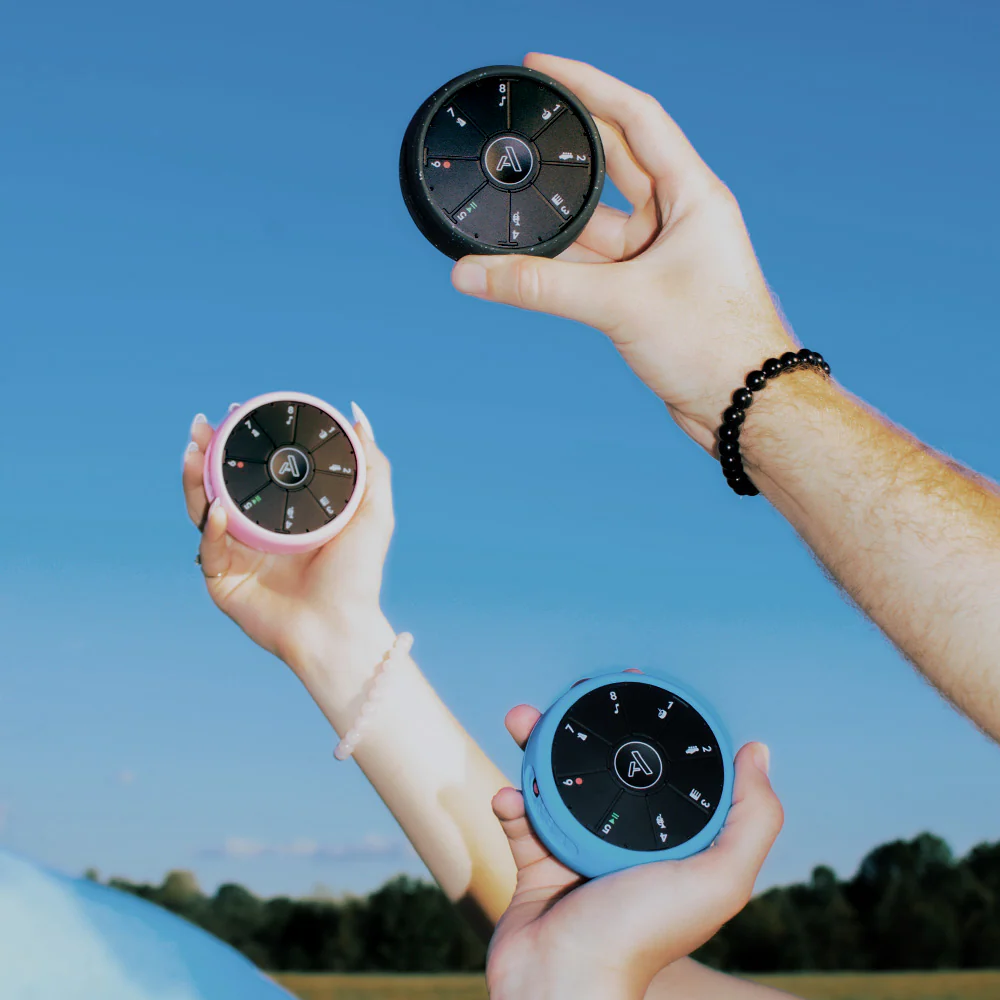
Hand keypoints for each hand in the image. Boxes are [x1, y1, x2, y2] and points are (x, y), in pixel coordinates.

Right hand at [180, 405, 396, 700]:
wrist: (340, 627)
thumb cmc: (359, 575)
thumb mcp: (374, 511)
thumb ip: (370, 463)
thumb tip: (358, 415)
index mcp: (287, 515)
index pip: (257, 471)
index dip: (244, 442)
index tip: (239, 411)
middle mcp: (258, 532)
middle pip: (221, 485)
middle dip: (206, 454)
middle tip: (202, 426)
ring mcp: (238, 556)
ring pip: (204, 511)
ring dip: (195, 481)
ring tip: (195, 453)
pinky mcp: (224, 582)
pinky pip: (209, 550)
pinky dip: (211, 529)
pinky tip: (217, 510)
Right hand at [451, 53, 796, 453]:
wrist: (744, 405)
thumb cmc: (714, 344)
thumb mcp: (621, 304)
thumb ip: (540, 287)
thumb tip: (471, 275)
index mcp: (692, 194)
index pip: (635, 116)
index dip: (588, 84)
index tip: (543, 66)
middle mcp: (677, 217)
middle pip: (613, 161)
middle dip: (567, 145)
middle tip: (520, 126)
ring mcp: (660, 255)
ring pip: (596, 222)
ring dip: (556, 219)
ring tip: (508, 204)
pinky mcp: (645, 292)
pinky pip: (593, 265)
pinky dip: (559, 265)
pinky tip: (524, 262)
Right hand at [486, 704, 781, 999]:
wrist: (561, 983)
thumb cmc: (642, 936)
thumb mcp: (719, 879)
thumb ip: (752, 819)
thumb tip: (758, 750)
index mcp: (672, 843)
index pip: (669, 771)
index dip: (658, 728)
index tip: (638, 689)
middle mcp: (626, 842)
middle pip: (608, 768)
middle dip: (587, 728)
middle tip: (572, 694)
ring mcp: (578, 851)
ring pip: (558, 782)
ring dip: (536, 746)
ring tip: (520, 719)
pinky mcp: (536, 863)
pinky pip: (521, 818)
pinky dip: (512, 801)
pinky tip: (509, 796)